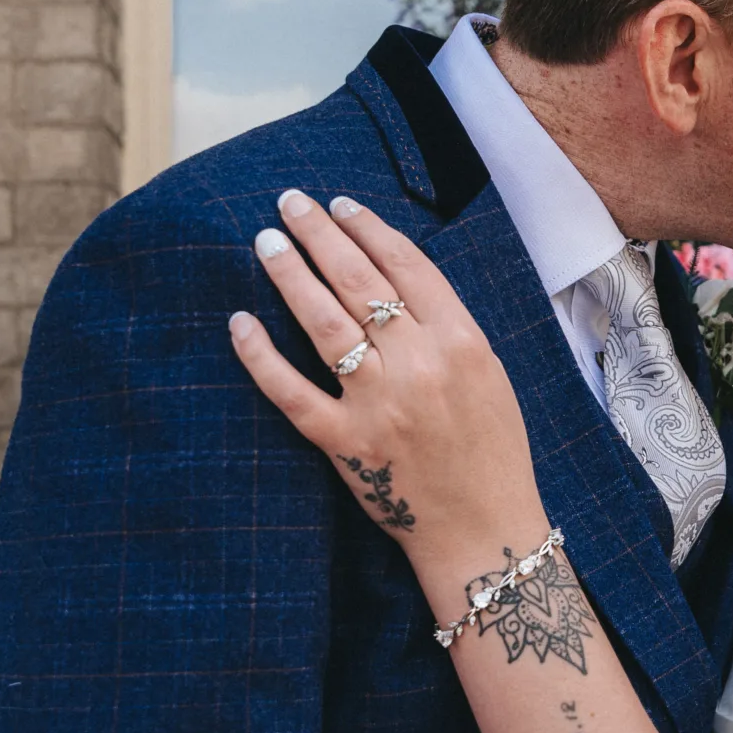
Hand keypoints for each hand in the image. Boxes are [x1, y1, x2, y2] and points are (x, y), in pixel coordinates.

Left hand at [229, 191, 546, 614]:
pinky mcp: (346, 444)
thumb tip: (395, 276)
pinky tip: (240, 322)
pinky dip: (261, 355)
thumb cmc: (493, 451)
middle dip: (320, 234)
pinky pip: (292, 392)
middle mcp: (420, 365)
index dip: (368, 228)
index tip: (339, 205)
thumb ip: (449, 327)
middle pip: (360, 281)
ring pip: (324, 322)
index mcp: (463, 341)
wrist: (485, 529)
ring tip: (266, 241)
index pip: (407, 265)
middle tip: (289, 203)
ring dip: (291, 274)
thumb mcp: (490, 375)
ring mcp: (380, 404)